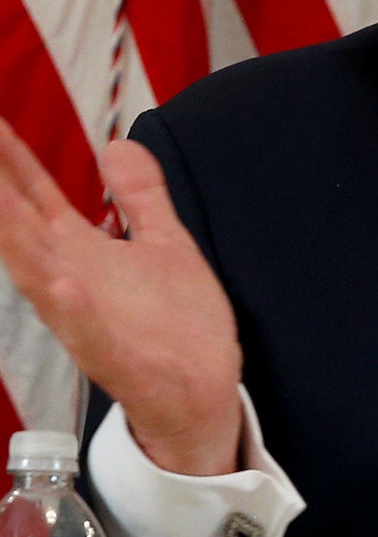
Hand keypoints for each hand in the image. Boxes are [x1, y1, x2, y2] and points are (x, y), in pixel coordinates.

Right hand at [0, 119, 241, 475]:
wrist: (200, 393)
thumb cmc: (176, 323)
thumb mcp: (163, 243)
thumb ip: (139, 197)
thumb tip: (117, 143)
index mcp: (81, 252)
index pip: (33, 195)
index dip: (9, 157)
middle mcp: (70, 279)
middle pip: (20, 226)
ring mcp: (85, 318)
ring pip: (39, 273)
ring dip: (15, 238)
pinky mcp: (113, 354)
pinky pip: (87, 328)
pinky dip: (73, 306)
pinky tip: (62, 282)